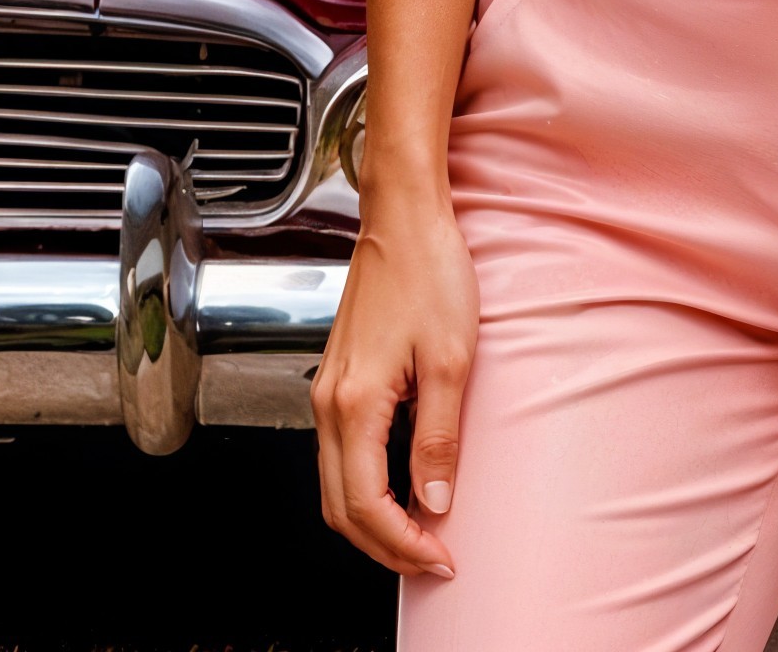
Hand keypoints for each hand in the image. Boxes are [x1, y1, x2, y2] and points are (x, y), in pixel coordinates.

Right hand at [312, 187, 478, 574]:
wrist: (403, 218)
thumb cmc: (428, 273)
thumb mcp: (449, 362)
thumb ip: (437, 438)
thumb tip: (435, 501)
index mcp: (353, 401)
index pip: (366, 504)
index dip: (403, 544)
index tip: (442, 558)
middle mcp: (329, 400)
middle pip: (340, 506)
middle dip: (383, 546)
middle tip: (433, 560)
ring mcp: (327, 389)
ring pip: (334, 484)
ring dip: (372, 520)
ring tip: (421, 532)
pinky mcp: (336, 379)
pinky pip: (339, 454)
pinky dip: (364, 487)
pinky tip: (401, 488)